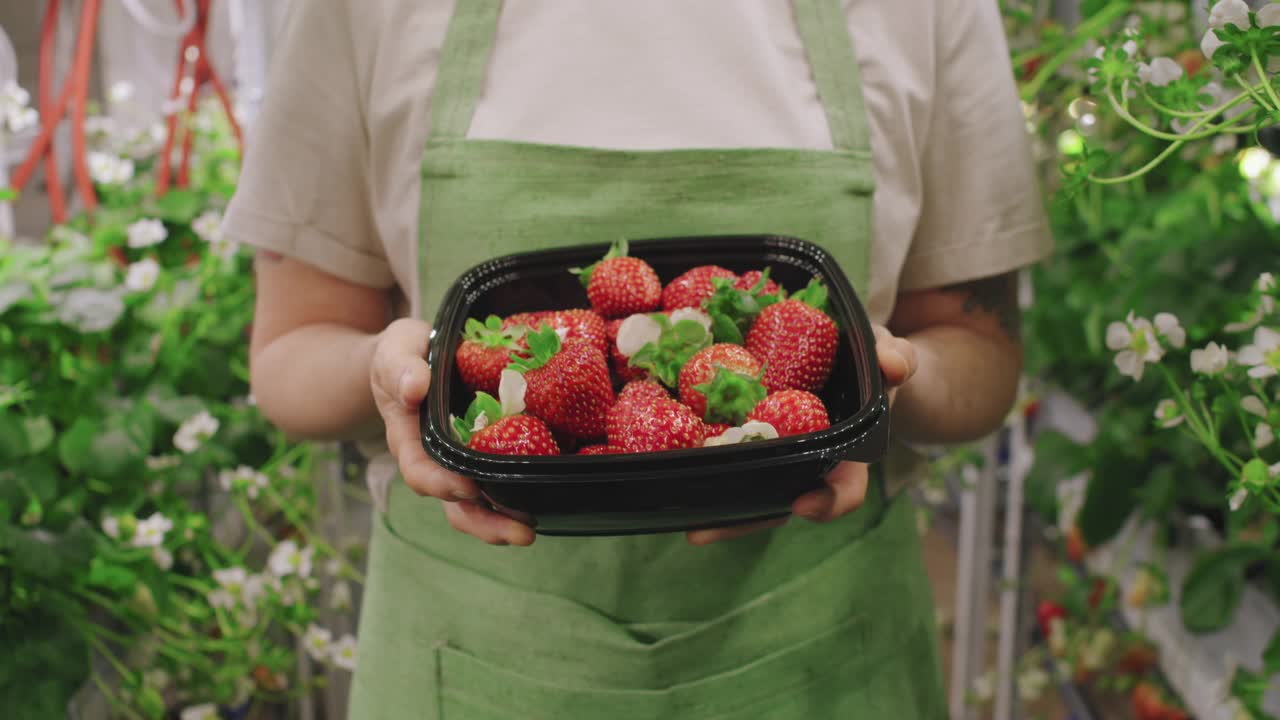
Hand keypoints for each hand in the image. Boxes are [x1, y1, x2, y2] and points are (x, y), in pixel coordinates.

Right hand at [370, 318, 535, 545]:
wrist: (415, 357)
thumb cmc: (404, 354)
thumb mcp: (396, 351)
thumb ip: (401, 367)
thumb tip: (415, 388)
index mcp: (409, 438)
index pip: (420, 471)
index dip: (443, 484)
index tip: (469, 488)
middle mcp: (434, 460)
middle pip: (453, 502)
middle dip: (485, 522)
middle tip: (521, 533)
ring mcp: (458, 463)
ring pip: (474, 505)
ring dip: (501, 522)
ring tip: (531, 531)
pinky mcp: (482, 456)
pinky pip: (495, 484)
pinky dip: (515, 497)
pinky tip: (541, 500)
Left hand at [686, 324, 917, 545]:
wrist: (855, 359)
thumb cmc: (872, 363)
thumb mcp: (888, 356)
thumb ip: (894, 359)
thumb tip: (893, 366)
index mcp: (851, 453)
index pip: (846, 489)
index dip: (828, 502)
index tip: (803, 503)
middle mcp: (812, 465)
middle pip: (780, 503)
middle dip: (745, 520)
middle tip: (703, 532)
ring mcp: (783, 457)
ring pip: (751, 491)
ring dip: (718, 510)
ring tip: (682, 521)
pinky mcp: (756, 441)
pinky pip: (733, 459)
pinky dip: (706, 467)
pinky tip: (670, 469)